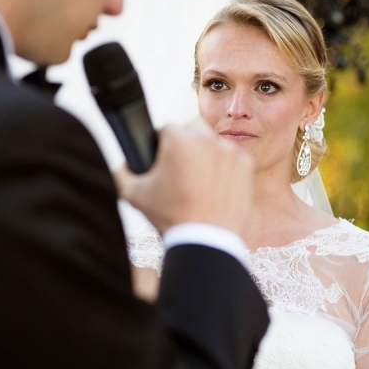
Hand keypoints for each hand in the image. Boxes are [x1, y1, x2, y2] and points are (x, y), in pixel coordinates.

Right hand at [114, 120, 253, 234]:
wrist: (206, 240)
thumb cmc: (170, 217)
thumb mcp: (134, 195)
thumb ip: (122, 173)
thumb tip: (123, 163)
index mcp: (178, 140)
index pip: (166, 129)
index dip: (161, 144)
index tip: (162, 159)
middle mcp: (206, 139)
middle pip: (191, 128)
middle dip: (185, 142)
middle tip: (180, 167)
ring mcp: (229, 152)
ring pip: (213, 142)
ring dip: (206, 154)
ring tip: (198, 180)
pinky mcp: (246, 166)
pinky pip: (232, 159)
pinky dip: (225, 168)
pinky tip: (215, 187)